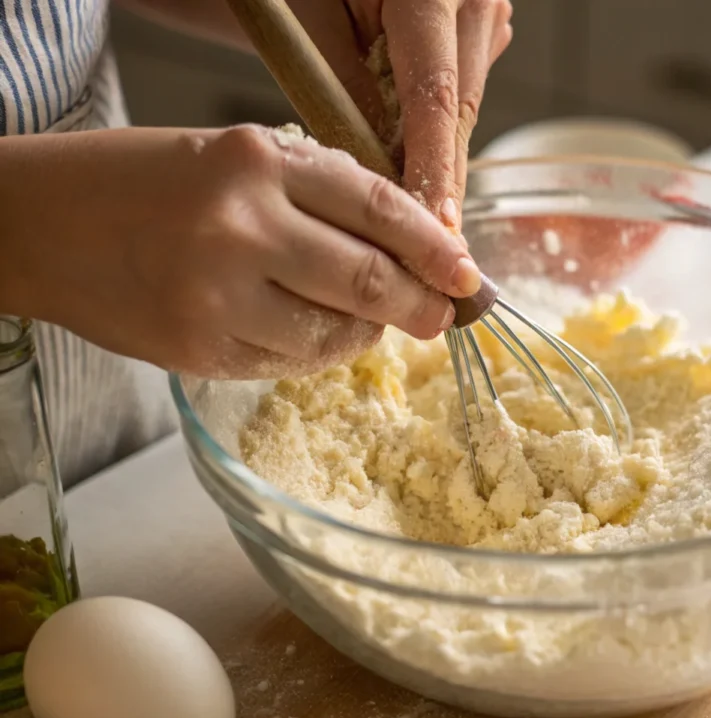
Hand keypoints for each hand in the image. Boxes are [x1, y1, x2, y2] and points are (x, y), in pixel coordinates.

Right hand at [0, 125, 481, 378]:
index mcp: (256, 160)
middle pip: (368, 282)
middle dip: (421, 306)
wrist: (39, 225)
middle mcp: (240, 228)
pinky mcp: (200, 352)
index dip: (435, 247)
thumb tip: (410, 252)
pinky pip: (291, 363)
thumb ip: (319, 198)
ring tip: (364, 320)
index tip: (467, 274)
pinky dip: (317, 352)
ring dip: (366, 333)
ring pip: (336, 336)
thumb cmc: (145, 183)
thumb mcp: (237, 160)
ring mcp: (217, 298)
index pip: (379, 207)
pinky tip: (309, 332)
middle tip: (442, 316)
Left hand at [295, 0, 512, 223]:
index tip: (435, 227)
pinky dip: (432, 130)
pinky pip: (457, 90)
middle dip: (440, 181)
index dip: (435, 170)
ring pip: (460, 105)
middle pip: (458, 109)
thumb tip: (379, 179)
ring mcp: (483, 10)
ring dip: (434, 159)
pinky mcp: (476, 25)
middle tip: (429, 251)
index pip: (436, 97)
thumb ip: (348, 98)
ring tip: (419, 223)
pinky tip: (416, 168)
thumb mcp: (310, 26)